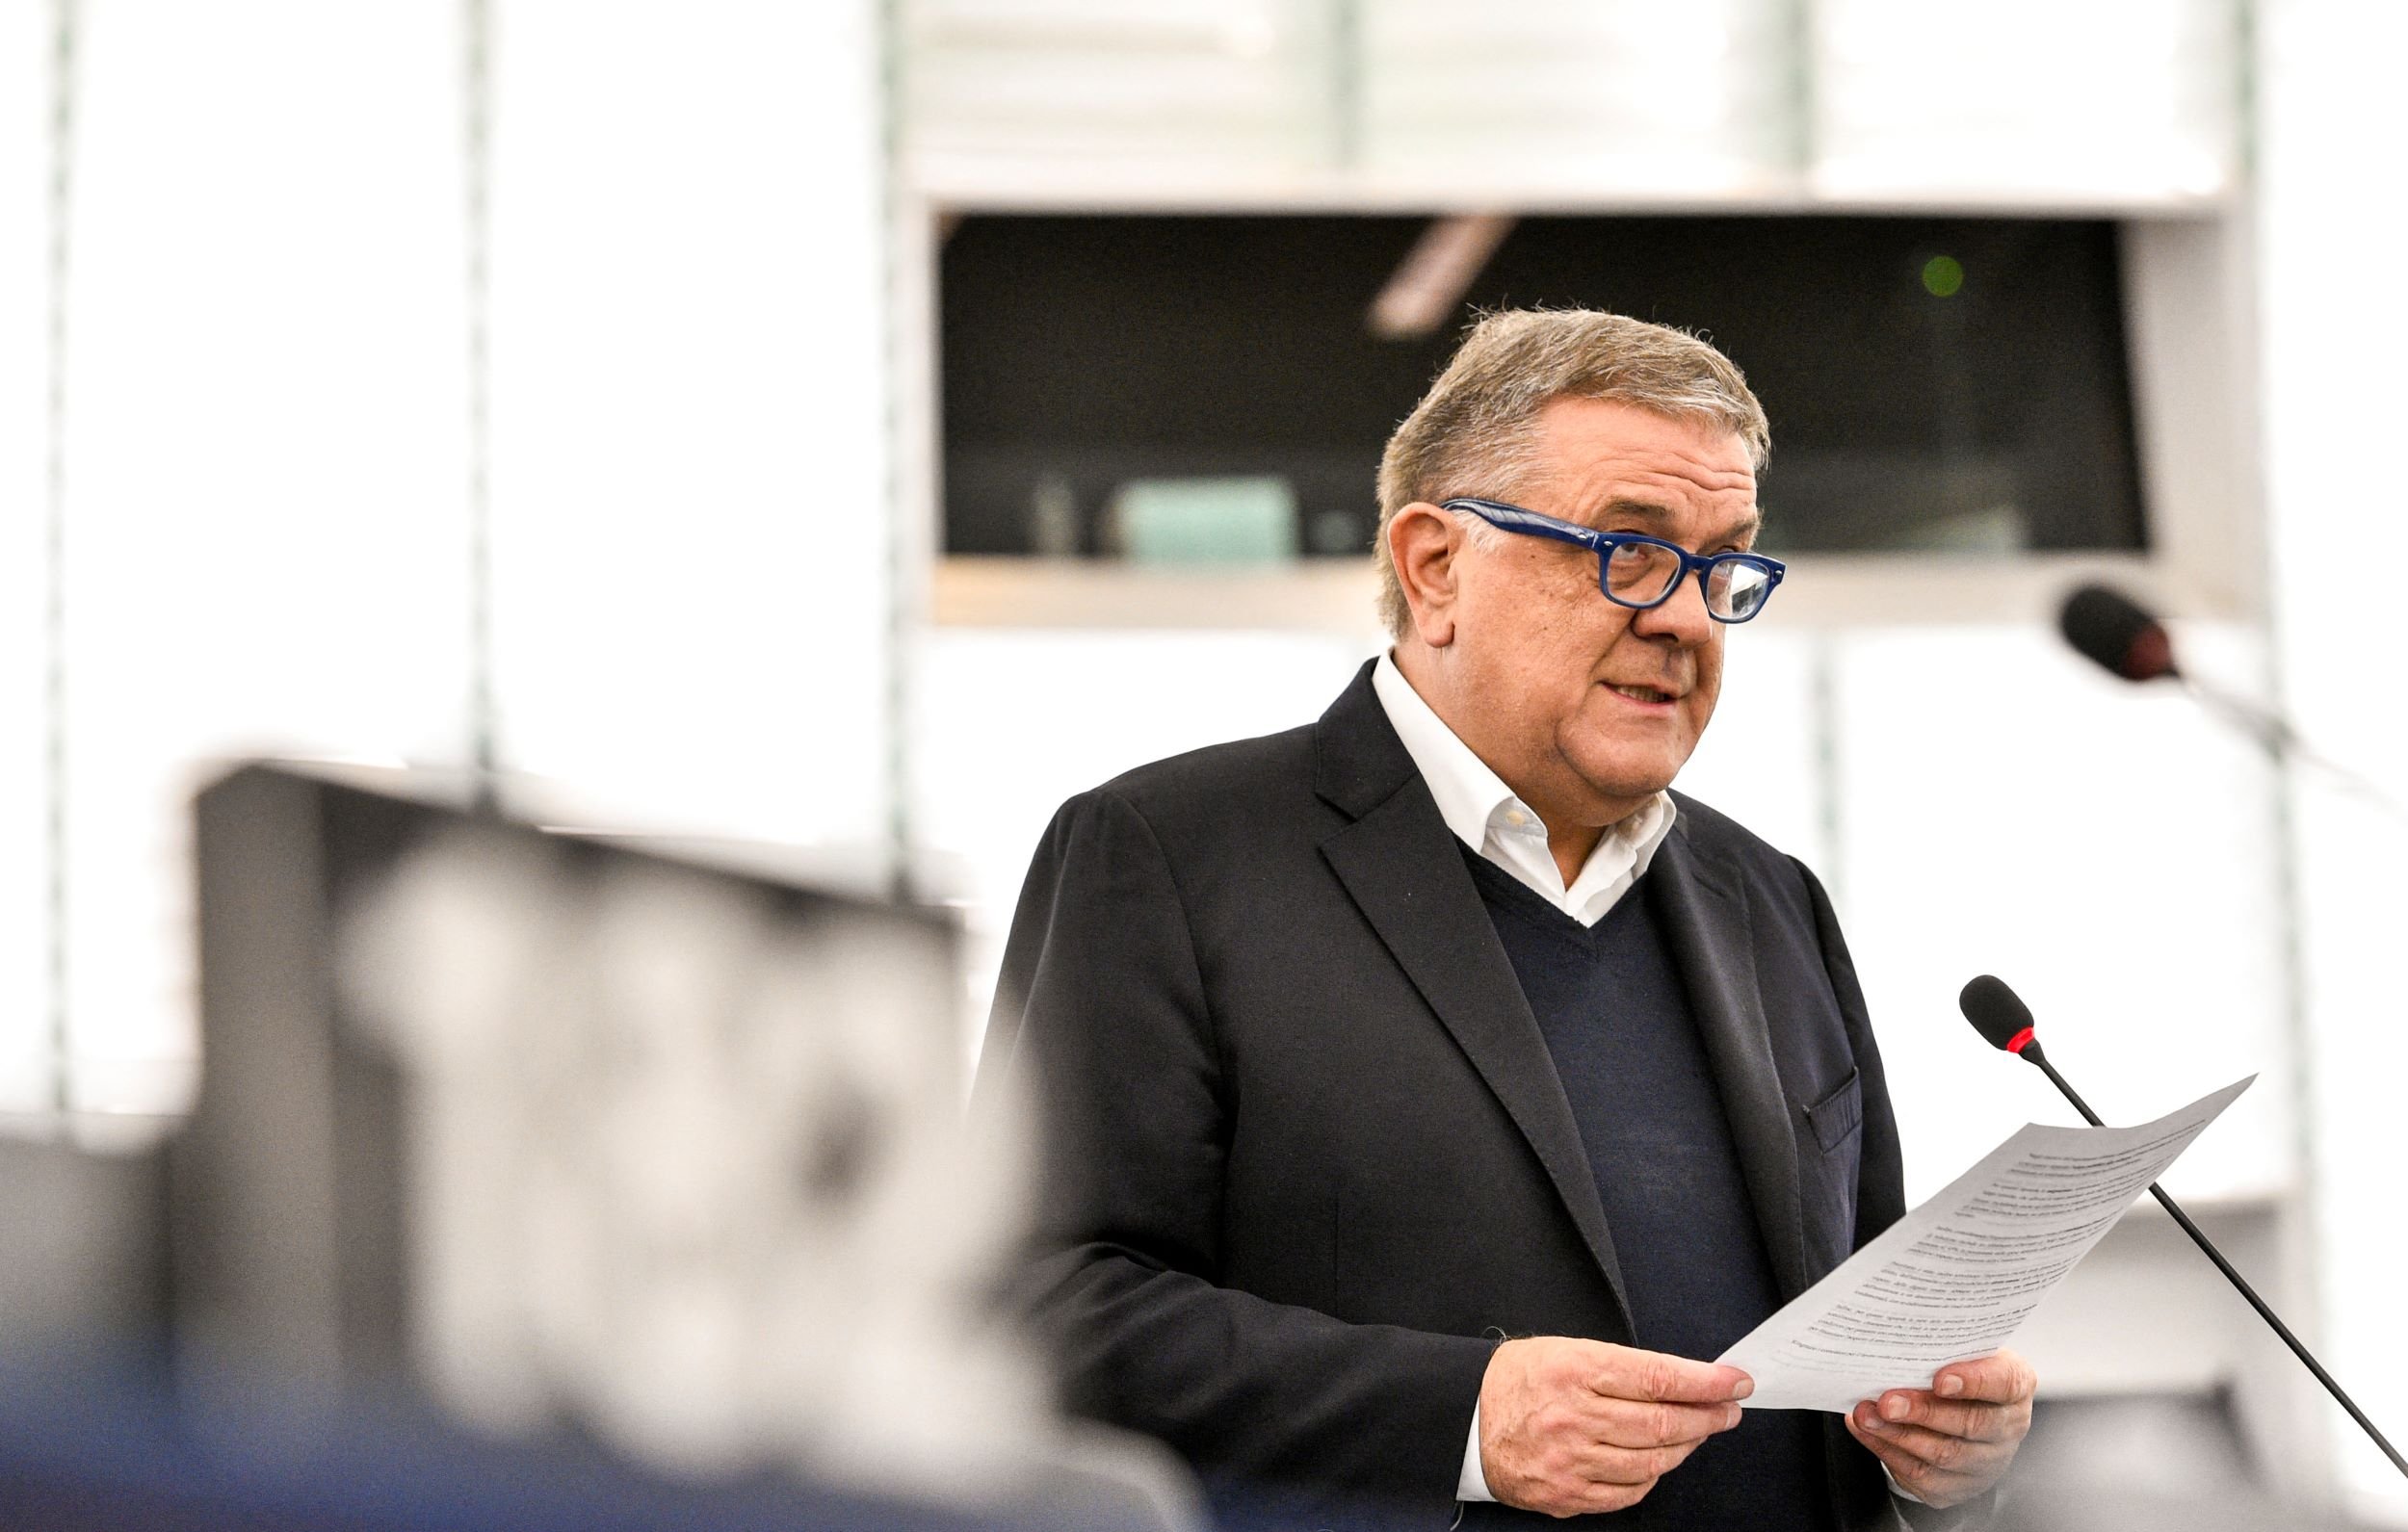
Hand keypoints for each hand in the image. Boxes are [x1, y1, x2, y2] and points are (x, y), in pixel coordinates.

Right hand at [1477, 1336, 1750, 1517]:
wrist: (1464, 1420)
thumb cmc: (1517, 1380)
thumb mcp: (1565, 1351)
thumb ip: (1622, 1367)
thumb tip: (1682, 1381)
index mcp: (1574, 1370)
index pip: (1657, 1377)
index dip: (1705, 1382)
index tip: (1734, 1381)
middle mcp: (1573, 1417)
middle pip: (1662, 1423)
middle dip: (1707, 1416)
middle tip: (1729, 1409)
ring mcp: (1570, 1461)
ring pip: (1652, 1462)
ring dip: (1686, 1446)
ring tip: (1698, 1432)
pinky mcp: (1566, 1494)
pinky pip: (1628, 1493)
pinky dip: (1652, 1478)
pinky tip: (1659, 1461)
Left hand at [1844, 1350, 2035, 1508]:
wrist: (1969, 1414)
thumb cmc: (1963, 1373)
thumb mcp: (1964, 1352)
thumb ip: (1943, 1348)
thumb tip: (1899, 1343)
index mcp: (2015, 1387)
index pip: (2004, 1384)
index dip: (1974, 1382)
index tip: (1940, 1379)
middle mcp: (2007, 1428)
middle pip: (1970, 1424)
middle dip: (1924, 1412)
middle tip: (1888, 1402)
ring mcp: (1984, 1462)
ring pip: (1942, 1454)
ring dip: (1899, 1434)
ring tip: (1867, 1415)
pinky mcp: (1955, 1486)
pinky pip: (1921, 1474)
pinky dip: (1887, 1450)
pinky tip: (1867, 1431)